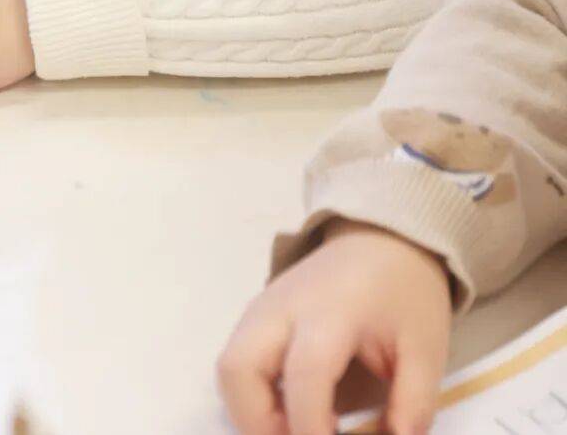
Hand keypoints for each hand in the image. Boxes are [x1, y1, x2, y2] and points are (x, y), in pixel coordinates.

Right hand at [217, 222, 450, 434]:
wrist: (381, 239)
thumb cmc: (404, 292)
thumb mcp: (426, 348)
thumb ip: (414, 403)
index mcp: (331, 311)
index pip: (305, 373)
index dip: (310, 428)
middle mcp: (282, 308)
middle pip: (238, 368)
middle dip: (258, 424)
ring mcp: (262, 308)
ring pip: (228, 369)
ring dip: (250, 413)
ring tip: (296, 430)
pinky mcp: (257, 315)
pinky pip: (237, 362)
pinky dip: (251, 397)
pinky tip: (290, 410)